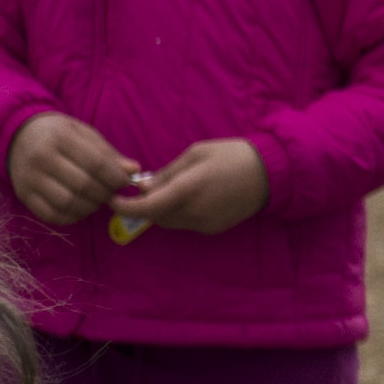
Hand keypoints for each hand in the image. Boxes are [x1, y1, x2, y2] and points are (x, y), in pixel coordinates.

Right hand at [4, 114, 133, 229]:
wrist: (19, 137)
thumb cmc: (59, 134)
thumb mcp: (83, 134)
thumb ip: (108, 153)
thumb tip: (134, 171)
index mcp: (60, 137)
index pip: (95, 163)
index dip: (115, 177)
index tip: (125, 182)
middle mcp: (41, 158)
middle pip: (83, 184)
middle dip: (104, 193)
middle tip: (111, 193)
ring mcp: (30, 179)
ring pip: (68, 202)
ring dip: (90, 206)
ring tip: (96, 199)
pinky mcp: (24, 196)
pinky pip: (51, 215)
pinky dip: (71, 216)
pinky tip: (80, 207)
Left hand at [110, 140, 268, 238]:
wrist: (270, 174)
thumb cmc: (231, 155)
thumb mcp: (195, 154)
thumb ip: (166, 173)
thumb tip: (141, 187)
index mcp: (189, 188)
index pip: (149, 206)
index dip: (126, 206)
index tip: (112, 200)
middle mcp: (195, 211)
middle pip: (156, 216)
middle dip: (145, 205)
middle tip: (145, 188)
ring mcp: (205, 224)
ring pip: (170, 222)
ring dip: (162, 209)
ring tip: (172, 190)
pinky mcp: (213, 229)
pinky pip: (186, 223)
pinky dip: (180, 213)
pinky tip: (193, 197)